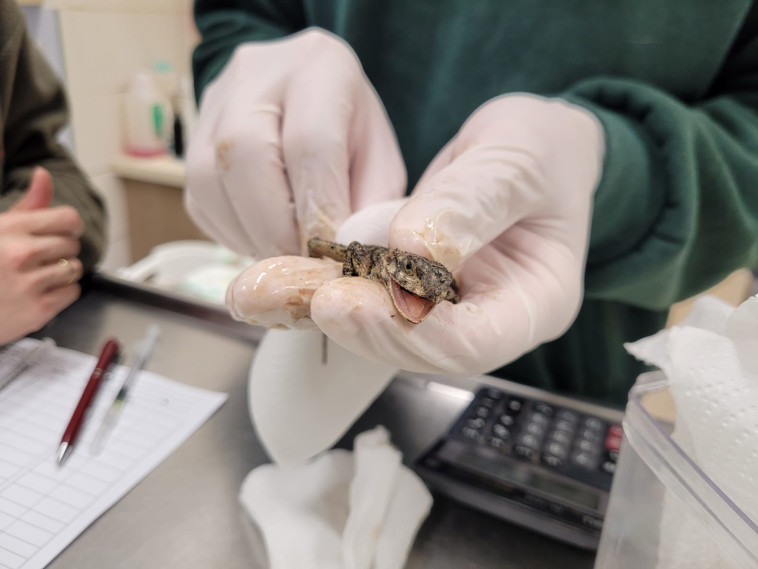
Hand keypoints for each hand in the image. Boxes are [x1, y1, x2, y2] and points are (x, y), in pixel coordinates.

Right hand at [0, 168, 83, 344]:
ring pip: (74, 268)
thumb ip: (27, 205)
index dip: (68, 225)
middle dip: (60, 250)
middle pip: (72, 244)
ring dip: (61, 272)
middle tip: (38, 258)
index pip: (68, 218)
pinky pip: (73, 292)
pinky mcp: (38, 310)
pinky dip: (61, 293)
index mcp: (9, 228)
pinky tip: (39, 292)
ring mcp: (29, 284)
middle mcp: (20, 254)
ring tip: (36, 275)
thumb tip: (43, 174)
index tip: (61, 232)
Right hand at [185, 28, 405, 257]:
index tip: (329, 252)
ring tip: (284, 257)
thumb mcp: (379, 160)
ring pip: (210, 180)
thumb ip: (370, 203)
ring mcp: (213, 105)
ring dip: (250, 235)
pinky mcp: (190, 142)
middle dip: (275, 227)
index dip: (317, 207)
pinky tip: (263, 240)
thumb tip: (346, 250)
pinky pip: (199, 200)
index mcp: (319, 67)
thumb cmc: (350, 131)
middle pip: (245, 154)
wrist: (306, 95)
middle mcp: (255, 75)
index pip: (310, 141)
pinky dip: (233, 233)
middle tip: (300, 265)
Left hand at [227, 94, 603, 374]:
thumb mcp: (518, 159)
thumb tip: (410, 249)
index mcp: (535, 302)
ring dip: (321, 311)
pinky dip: (319, 289)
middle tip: (295, 294)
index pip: (474, 343)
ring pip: (383, 331)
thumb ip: (471, 203)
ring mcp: (448, 312)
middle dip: (354, 327)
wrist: (529, 149)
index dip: (410, 332)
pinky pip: (365, 301)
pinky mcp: (412, 293)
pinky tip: (274, 279)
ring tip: (261, 291)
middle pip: (418, 349)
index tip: (349, 299)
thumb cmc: (541, 151)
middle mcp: (488, 321)